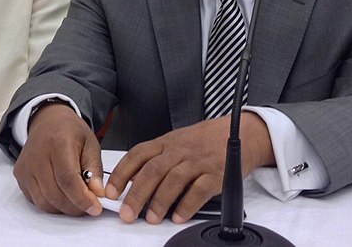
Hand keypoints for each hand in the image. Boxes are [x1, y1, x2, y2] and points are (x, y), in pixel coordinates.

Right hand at [13, 104, 104, 216]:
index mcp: (58, 143)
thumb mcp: (91, 144)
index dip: (82, 198)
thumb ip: (94, 169)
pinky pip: (36, 200)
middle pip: (55, 194)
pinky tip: (62, 193)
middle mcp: (37, 155)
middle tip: (89, 205)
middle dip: (76, 207)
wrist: (47, 121)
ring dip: (64, 208)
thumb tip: (97, 193)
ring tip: (76, 199)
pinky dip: (52, 204)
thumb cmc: (69, 132)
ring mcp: (26, 167)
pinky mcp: (20, 176)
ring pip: (44, 202)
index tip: (95, 207)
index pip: (67, 179)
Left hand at [105, 112, 272, 223]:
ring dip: (160, 201)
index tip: (111, 192)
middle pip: (152, 170)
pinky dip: (187, 205)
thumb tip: (131, 182)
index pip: (137, 155)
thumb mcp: (175, 143)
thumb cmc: (203, 141)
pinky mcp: (216, 173)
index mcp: (165, 142)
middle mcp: (179, 150)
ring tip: (151, 218)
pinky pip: (199, 190)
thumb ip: (155, 159)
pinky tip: (178, 216)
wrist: (240, 132)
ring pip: (173, 180)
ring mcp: (198, 161)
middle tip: (127, 213)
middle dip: (137, 194)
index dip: (122, 174)